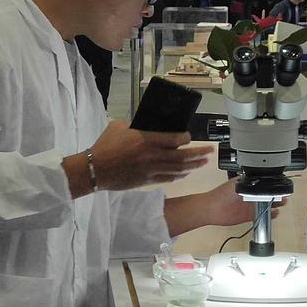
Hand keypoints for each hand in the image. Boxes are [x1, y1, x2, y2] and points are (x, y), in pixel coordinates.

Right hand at [91, 121, 212, 189]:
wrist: (95, 169)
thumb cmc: (105, 145)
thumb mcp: (120, 127)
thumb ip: (137, 126)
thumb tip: (147, 126)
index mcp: (146, 140)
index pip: (175, 139)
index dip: (186, 138)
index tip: (189, 136)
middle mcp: (152, 156)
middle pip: (182, 156)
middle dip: (198, 154)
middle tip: (210, 152)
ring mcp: (151, 170)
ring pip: (178, 169)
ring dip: (193, 166)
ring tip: (203, 163)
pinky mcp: (147, 181)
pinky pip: (168, 179)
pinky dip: (179, 175)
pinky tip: (186, 173)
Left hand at [202, 178, 286, 226]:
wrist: (212, 209)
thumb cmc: (221, 194)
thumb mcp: (238, 185)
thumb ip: (251, 185)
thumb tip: (263, 182)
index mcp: (247, 184)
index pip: (263, 184)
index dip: (272, 186)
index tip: (279, 187)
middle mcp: (249, 194)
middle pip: (267, 194)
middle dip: (276, 195)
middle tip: (283, 196)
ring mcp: (249, 205)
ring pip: (265, 205)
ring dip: (274, 204)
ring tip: (281, 203)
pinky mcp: (248, 215)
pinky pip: (261, 215)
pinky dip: (269, 215)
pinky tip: (274, 214)